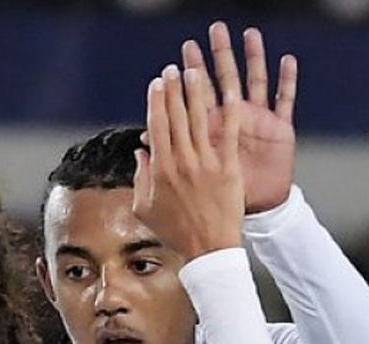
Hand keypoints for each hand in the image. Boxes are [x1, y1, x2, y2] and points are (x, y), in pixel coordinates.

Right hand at [132, 64, 243, 259]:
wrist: (209, 248)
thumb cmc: (176, 232)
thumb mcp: (145, 209)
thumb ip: (140, 178)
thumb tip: (140, 151)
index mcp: (160, 170)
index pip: (156, 126)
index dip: (156, 101)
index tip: (157, 83)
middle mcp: (181, 162)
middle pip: (176, 116)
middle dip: (174, 90)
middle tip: (173, 70)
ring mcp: (205, 164)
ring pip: (199, 119)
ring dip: (196, 93)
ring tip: (195, 73)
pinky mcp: (227, 168)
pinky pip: (227, 135)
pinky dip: (228, 114)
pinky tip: (228, 95)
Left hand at [179, 23, 295, 212]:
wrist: (249, 216)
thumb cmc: (215, 201)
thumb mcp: (184, 182)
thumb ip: (161, 163)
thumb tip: (143, 144)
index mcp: (206, 135)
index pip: (190, 103)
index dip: (183, 82)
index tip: (173, 64)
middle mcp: (231, 123)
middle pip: (221, 84)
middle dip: (214, 60)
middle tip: (209, 33)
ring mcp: (256, 122)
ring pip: (254, 83)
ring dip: (253, 58)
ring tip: (250, 35)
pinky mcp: (279, 129)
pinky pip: (285, 101)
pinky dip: (287, 81)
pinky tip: (287, 60)